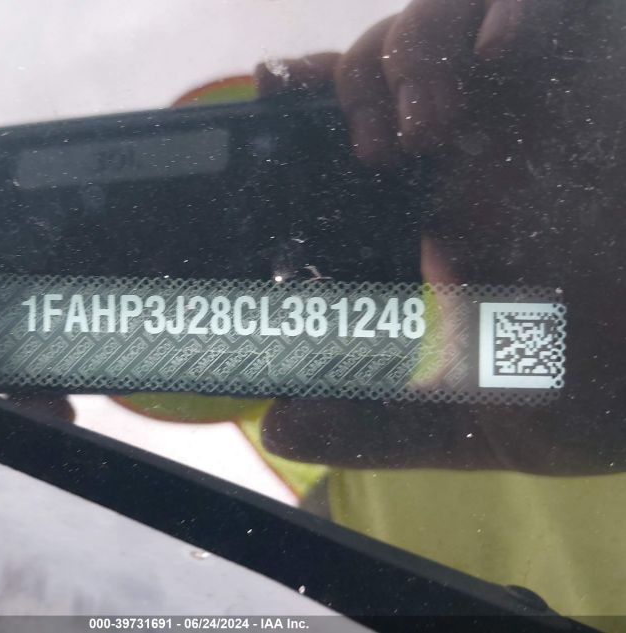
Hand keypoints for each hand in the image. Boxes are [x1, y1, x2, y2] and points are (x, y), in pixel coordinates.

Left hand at [255, 0, 625, 473]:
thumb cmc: (595, 391)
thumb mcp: (469, 416)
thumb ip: (374, 421)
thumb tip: (280, 426)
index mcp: (436, 209)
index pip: (351, 133)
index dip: (301, 116)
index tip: (267, 119)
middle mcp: (479, 150)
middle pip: (390, 65)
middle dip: (359, 80)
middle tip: (367, 147)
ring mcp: (539, 107)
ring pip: (453, 17)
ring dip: (419, 47)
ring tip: (426, 123)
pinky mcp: (596, 77)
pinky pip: (559, 3)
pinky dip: (520, 8)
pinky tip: (503, 55)